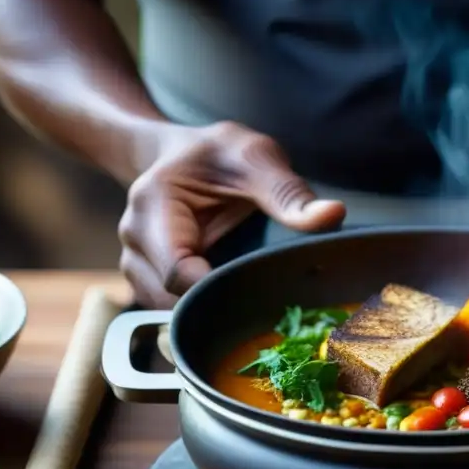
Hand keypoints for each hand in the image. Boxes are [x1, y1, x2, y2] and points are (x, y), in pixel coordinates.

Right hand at [118, 122, 345, 306]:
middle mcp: (135, 241)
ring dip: (210, 313)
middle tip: (267, 299)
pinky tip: (234, 300)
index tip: (260, 288)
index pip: (176, 271)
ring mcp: (136, 265)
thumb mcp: (256, 158)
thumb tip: (333, 216)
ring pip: (169, 312)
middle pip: (170, 299)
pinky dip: (203, 311)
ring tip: (251, 298)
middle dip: (217, 305)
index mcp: (154, 206)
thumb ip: (288, 191)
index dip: (215, 289)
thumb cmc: (217, 155)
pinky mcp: (148, 282)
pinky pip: (173, 311)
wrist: (181, 155)